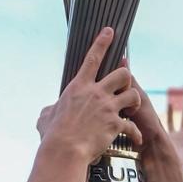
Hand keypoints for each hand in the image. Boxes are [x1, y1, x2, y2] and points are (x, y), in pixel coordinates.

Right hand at [36, 29, 141, 164]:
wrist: (64, 150)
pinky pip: (133, 126)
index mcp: (79, 87)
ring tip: (131, 110)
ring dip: (135, 102)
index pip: (93, 58)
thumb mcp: (46, 117)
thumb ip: (51, 109)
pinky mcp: (116, 124)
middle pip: (122, 74)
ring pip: (133, 95)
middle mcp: (96, 93)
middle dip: (126, 80)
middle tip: (123, 90)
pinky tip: (136, 140)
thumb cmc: (52, 135)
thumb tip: (49, 110)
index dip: (102, 42)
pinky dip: (136, 134)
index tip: (110, 31)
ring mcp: (108, 108)